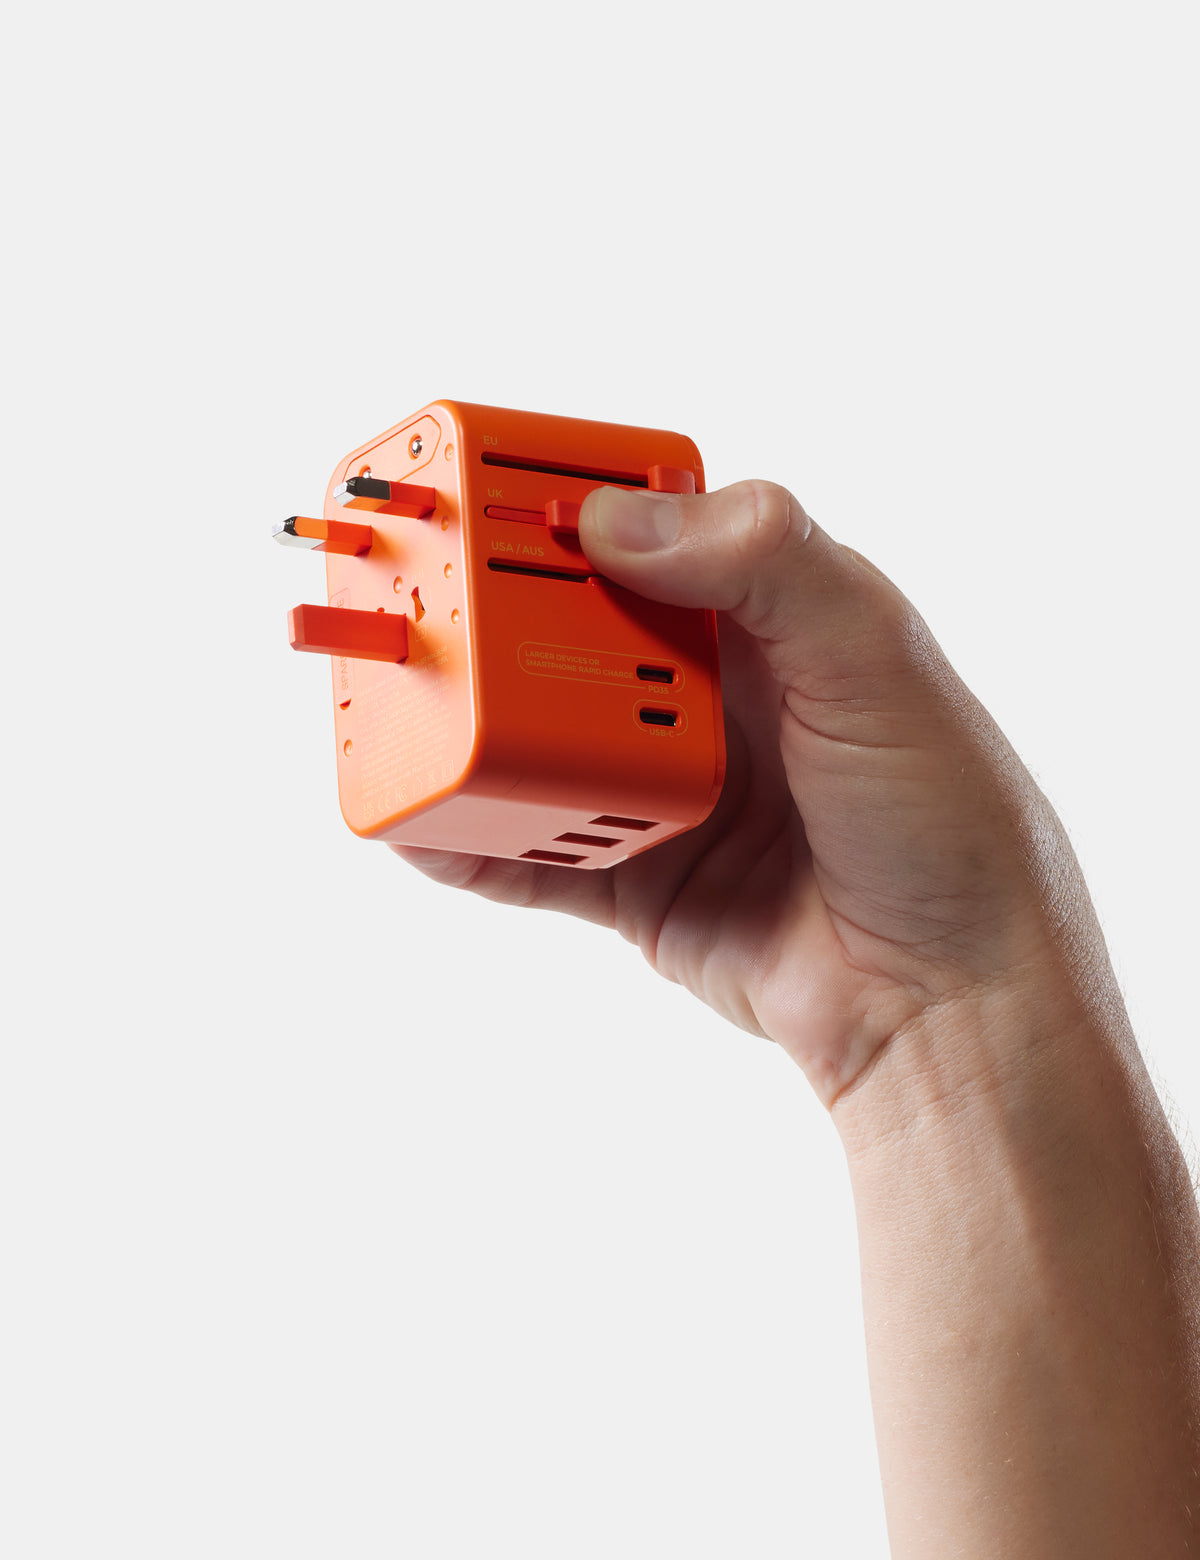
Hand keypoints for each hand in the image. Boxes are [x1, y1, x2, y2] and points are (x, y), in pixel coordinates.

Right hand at [392, 481, 1116, 1107]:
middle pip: (569, 634)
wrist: (950, 1005)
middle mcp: (710, 694)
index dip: (559, 504)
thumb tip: (616, 521)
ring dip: (469, 727)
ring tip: (395, 707)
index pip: (646, 532)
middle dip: (486, 617)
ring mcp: (666, 788)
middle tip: (407, 596)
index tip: (472, 485)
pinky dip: (474, 839)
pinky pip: (534, 853)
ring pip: (540, 743)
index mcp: (770, 617)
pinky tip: (421, 821)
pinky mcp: (638, 879)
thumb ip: (767, 565)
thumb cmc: (949, 825)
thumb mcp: (877, 664)